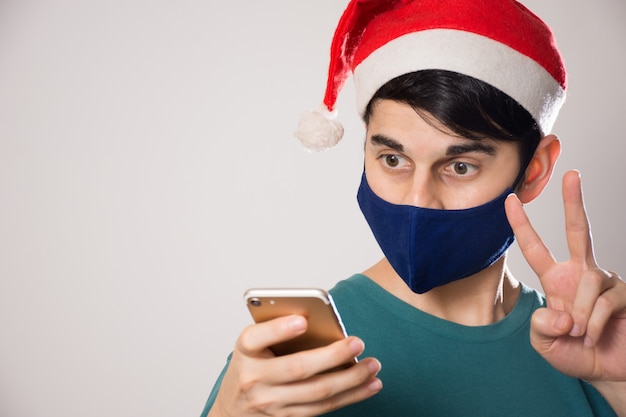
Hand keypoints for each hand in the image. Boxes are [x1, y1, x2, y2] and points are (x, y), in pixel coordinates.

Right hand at [208, 315, 381, 416]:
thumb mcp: (254, 344)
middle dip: (333, 356)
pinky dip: (350, 396)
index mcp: (245, 351)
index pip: (256, 338)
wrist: (232, 408)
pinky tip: (369, 385)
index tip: (303, 320)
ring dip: (351, 379)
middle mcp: (254, 378)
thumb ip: (278, 329)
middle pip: (298, 368)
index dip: (280, 329)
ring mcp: (271, 402)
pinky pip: (323, 408)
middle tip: (358, 342)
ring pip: (318, 392)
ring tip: (373, 365)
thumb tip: (320, 321)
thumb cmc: (251, 364)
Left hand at [505, 170, 625, 382]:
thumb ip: (540, 326)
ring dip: (579, 314)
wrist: (608, 373)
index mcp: (556, 279)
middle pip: (578, 230)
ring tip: (580, 334)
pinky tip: (595, 336)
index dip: (521, 225)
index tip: (509, 200)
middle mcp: (581, 273)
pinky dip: (594, 324)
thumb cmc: (574, 354)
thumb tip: (559, 311)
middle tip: (572, 174)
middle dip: (574, 201)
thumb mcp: (544, 343)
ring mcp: (606, 281)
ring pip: (587, 281)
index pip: (535, 247)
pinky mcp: (625, 294)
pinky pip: (604, 302)